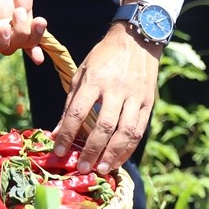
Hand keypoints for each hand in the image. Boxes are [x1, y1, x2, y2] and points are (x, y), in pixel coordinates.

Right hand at [0, 0, 45, 63]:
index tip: (3, 27)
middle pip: (5, 45)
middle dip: (17, 39)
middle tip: (20, 14)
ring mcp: (11, 12)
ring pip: (21, 41)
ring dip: (31, 39)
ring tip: (39, 20)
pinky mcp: (25, 4)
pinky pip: (31, 30)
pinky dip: (37, 43)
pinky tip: (41, 55)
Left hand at [51, 22, 160, 173]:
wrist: (138, 40)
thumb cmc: (105, 57)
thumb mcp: (83, 72)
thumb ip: (71, 101)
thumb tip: (59, 131)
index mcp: (95, 79)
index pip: (78, 112)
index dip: (68, 134)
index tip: (59, 151)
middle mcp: (116, 89)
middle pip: (104, 126)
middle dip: (92, 150)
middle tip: (83, 168)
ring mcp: (135, 97)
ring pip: (125, 131)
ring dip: (113, 153)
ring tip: (102, 169)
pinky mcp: (148, 103)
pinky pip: (139, 130)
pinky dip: (129, 148)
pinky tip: (119, 159)